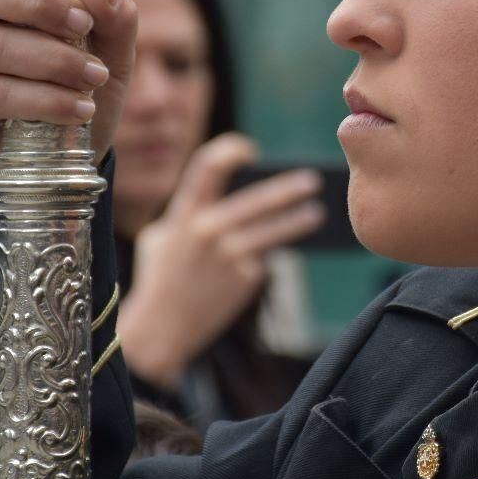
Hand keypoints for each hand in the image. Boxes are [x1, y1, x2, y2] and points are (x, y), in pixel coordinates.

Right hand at [115, 133, 325, 388]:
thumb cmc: (161, 276)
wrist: (161, 327)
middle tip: (311, 181)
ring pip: (274, 230)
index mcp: (183, 214)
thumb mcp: (161, 236)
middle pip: (257, 199)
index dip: (231, 151)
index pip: (208, 166)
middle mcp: (207, 230)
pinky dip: (270, 252)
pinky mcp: (245, 278)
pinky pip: (265, 256)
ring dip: (298, 220)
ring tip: (316, 213)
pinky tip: (277, 251)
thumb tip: (230, 195)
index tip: (249, 151)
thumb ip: (189, 214)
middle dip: (287, 188)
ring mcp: (229, 255)